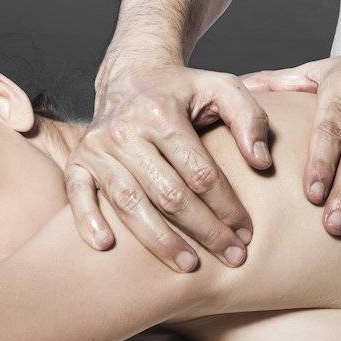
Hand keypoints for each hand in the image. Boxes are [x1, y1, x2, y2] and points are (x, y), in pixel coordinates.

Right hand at [65, 62, 271, 272]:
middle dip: (204, 231)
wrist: (131, 74)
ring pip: (130, 203)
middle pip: (169, 194)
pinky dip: (88, 221)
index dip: (227, 207)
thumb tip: (261, 162)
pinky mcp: (79, 159)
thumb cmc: (183, 91)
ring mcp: (98, 146)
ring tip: (188, 266)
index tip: (247, 232)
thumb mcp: (223, 88)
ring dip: (160, 240)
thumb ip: (250, 118)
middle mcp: (126, 130)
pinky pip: (79, 194)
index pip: (201, 173)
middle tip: (232, 257)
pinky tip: (106, 246)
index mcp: (162, 113)